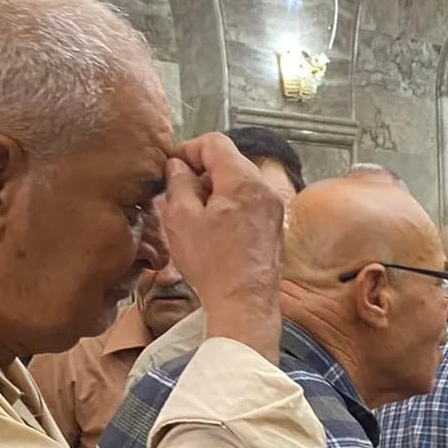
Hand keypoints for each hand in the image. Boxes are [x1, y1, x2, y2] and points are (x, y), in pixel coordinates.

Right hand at [162, 132, 284, 361]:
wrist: (244, 304)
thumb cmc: (214, 265)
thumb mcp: (181, 219)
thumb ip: (178, 183)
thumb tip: (177, 167)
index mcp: (243, 180)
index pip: (214, 142)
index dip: (188, 150)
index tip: (173, 167)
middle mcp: (264, 189)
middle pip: (229, 161)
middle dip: (200, 172)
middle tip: (179, 194)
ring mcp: (273, 208)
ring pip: (239, 184)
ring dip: (214, 192)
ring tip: (194, 216)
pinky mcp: (274, 227)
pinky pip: (249, 204)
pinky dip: (229, 207)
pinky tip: (212, 231)